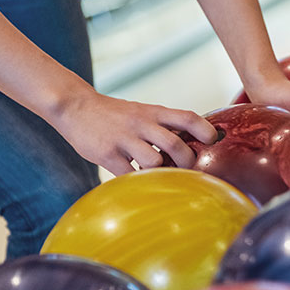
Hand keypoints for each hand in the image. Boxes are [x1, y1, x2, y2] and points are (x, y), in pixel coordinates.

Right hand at [49, 89, 217, 175]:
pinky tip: (137, 183)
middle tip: (186, 170)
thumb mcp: (142, 112)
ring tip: (160, 177)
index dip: (205, 130)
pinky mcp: (107, 154)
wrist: (76, 106)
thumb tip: (193, 146)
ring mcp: (124, 139)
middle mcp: (141, 123)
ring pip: (154, 161)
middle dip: (186, 161)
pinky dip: (137, 183)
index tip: (214, 141)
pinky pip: (128, 175)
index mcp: (153, 112)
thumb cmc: (115, 115)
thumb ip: (163, 125)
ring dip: (161, 174)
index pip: (187, 116)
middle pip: (175, 144)